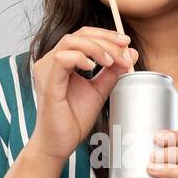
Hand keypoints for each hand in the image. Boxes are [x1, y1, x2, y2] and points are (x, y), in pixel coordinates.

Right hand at [29, 27, 136, 161]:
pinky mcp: (48, 83)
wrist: (60, 143)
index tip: (126, 43)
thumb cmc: (73, 119)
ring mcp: (47, 71)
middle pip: (78, 34)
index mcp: (62, 61)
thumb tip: (130, 53)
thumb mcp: (99, 90)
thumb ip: (112, 72)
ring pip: (70, 42)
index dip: (106, 35)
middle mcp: (51, 62)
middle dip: (105, 40)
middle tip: (123, 52)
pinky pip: (61, 59)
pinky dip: (79, 57)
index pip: (83, 35)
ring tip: (111, 61)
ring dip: (95, 47)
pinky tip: (92, 67)